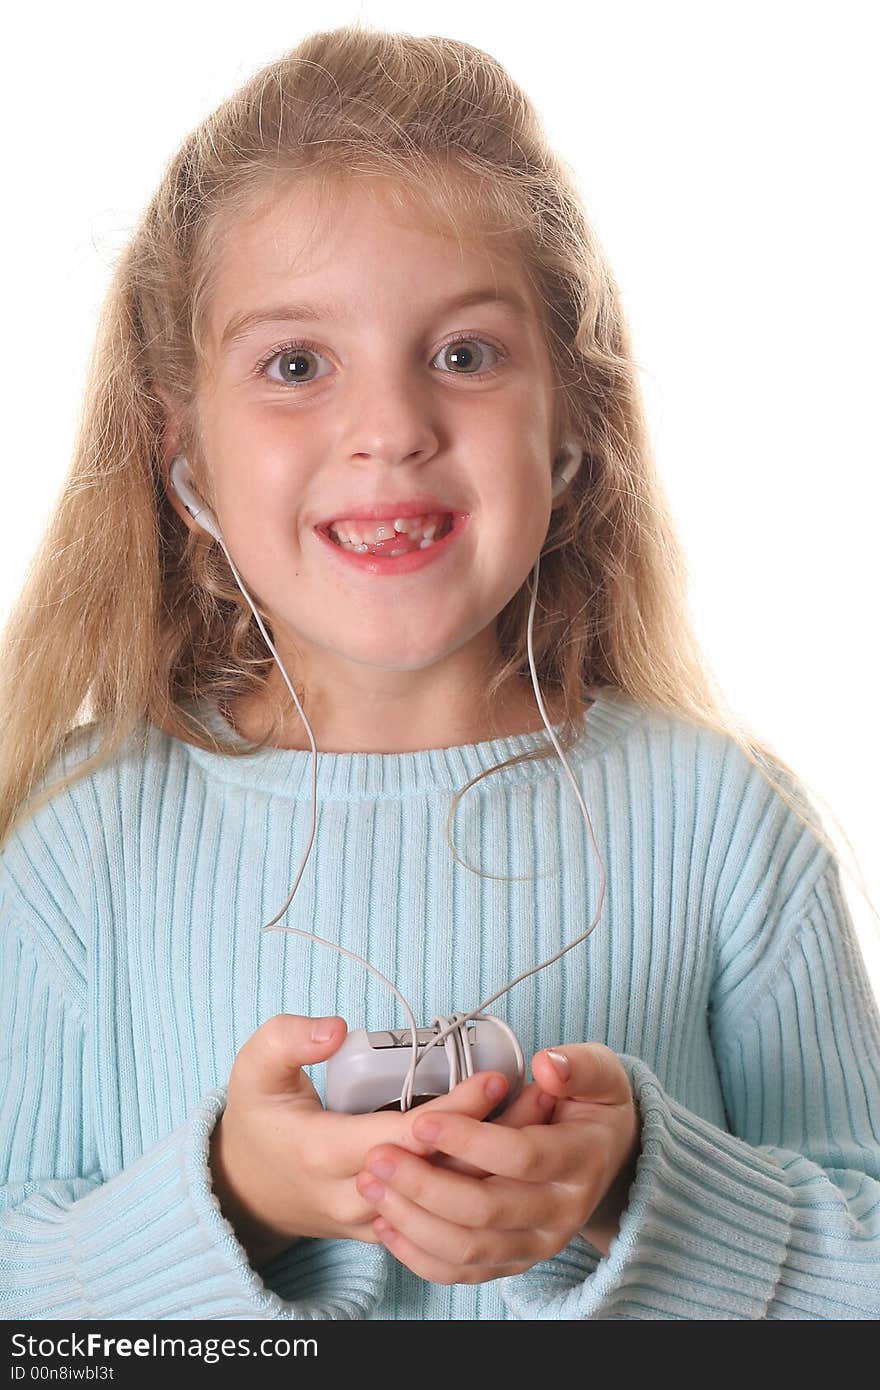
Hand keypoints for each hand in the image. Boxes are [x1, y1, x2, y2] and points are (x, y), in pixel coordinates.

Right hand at [209, 1014, 515, 1269]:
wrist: (245, 1190)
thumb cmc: (257, 1119)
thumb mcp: (255, 1067)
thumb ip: (290, 1039)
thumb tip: (337, 1027)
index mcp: (321, 1152)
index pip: (407, 1138)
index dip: (456, 1111)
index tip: (494, 1078)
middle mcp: (351, 1195)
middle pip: (439, 1175)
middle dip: (495, 1138)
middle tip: (541, 1097)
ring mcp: (370, 1220)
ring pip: (446, 1200)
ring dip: (495, 1163)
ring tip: (539, 1119)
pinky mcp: (385, 1229)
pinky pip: (440, 1212)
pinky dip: (476, 1181)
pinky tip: (511, 1149)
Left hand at [355, 1042, 639, 1282]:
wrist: (611, 1158)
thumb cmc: (595, 1106)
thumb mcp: (600, 1072)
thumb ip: (576, 1065)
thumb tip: (547, 1067)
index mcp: (581, 1160)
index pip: (520, 1156)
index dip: (468, 1140)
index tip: (420, 1122)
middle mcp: (562, 1212)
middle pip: (486, 1210)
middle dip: (424, 1185)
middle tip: (379, 1157)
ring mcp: (538, 1243)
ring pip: (468, 1248)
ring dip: (412, 1221)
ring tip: (372, 1185)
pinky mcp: (515, 1261)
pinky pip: (463, 1271)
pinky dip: (420, 1255)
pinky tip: (386, 1224)